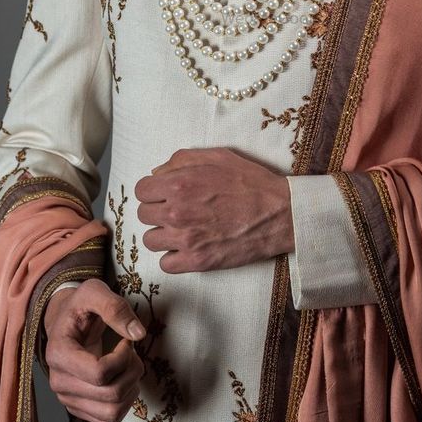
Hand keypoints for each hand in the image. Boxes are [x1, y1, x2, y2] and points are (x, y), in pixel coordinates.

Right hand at [42, 279, 145, 421]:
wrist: (67, 322)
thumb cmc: (81, 306)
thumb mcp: (95, 291)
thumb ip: (115, 307)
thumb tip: (138, 334)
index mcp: (58, 354)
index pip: (99, 373)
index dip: (123, 358)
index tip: (125, 341)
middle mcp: (58, 382)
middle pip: (110, 394)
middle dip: (132, 371)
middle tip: (131, 352)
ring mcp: (68, 399)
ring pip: (112, 412)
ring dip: (131, 388)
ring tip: (128, 367)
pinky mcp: (79, 409)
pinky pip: (110, 420)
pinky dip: (125, 402)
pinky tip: (123, 380)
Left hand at [134, 146, 294, 273]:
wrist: (279, 213)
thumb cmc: (250, 182)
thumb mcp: (216, 156)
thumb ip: (180, 160)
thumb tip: (156, 173)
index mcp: (179, 184)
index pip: (141, 191)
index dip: (153, 192)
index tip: (164, 195)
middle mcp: (177, 212)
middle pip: (143, 215)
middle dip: (157, 211)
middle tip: (177, 211)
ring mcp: (186, 239)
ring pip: (150, 241)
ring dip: (162, 235)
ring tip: (182, 230)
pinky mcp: (197, 261)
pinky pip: (166, 264)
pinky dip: (173, 258)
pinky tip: (187, 248)